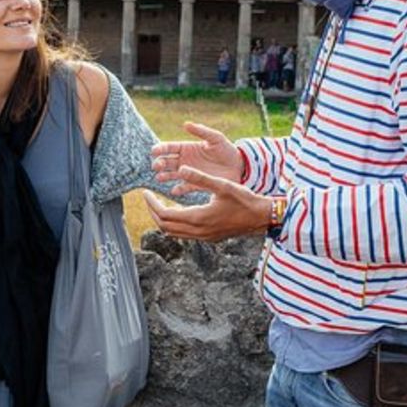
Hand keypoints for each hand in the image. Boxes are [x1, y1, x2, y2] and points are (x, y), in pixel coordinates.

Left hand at [142, 167, 270, 241]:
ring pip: (173, 233)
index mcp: (198, 218)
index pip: (164, 215)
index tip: (146, 193)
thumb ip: (200, 177)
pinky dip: (175, 224)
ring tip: (159, 204)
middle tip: (149, 198)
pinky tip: (177, 211)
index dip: (152, 204)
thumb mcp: (222, 185)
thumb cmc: (244, 199)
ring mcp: (204, 237)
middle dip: (153, 212)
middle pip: (165, 227)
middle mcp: (198, 231)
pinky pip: (184, 234)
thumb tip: (181, 168)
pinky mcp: (209, 238)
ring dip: (163, 220)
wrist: (261, 217)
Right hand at [150, 123, 243, 194]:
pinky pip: (184, 187)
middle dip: (160, 163)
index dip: (161, 148)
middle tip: (157, 166)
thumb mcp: (216, 138)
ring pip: (172, 175)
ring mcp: (189, 173)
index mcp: (187, 148)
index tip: (154, 151)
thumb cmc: (227, 150)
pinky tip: (175, 190)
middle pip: (167, 161)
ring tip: (160, 178)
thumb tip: (186, 124)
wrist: (239, 166)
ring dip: (165, 176)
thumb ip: (202, 131)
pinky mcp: (196, 184)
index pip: (170, 147)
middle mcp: (185, 161)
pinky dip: (179, 189)